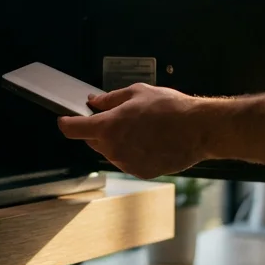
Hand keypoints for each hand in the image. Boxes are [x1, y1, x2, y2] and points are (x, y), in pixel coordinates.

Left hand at [57, 84, 211, 179]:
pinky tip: (149, 141)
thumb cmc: (171, 108)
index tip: (65, 120)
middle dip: (98, 129)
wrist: (199, 130)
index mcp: (108, 127)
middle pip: (92, 140)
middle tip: (118, 117)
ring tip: (140, 128)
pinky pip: (126, 161)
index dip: (66, 122)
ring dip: (116, 141)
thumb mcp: (137, 93)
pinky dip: (131, 152)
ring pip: (110, 151)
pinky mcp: (139, 172)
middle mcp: (113, 149)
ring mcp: (126, 163)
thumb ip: (110, 99)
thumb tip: (94, 102)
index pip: (72, 129)